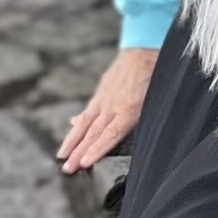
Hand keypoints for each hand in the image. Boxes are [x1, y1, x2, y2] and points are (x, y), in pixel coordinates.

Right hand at [55, 45, 158, 172]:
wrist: (145, 49)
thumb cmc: (155, 76)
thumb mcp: (154, 100)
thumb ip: (138, 118)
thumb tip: (122, 129)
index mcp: (129, 110)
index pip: (109, 135)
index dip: (96, 150)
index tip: (83, 163)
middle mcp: (113, 106)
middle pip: (93, 133)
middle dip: (78, 152)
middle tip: (67, 168)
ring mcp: (105, 98)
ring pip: (86, 123)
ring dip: (73, 141)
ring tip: (62, 155)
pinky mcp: (102, 91)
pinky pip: (89, 110)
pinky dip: (79, 121)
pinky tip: (73, 127)